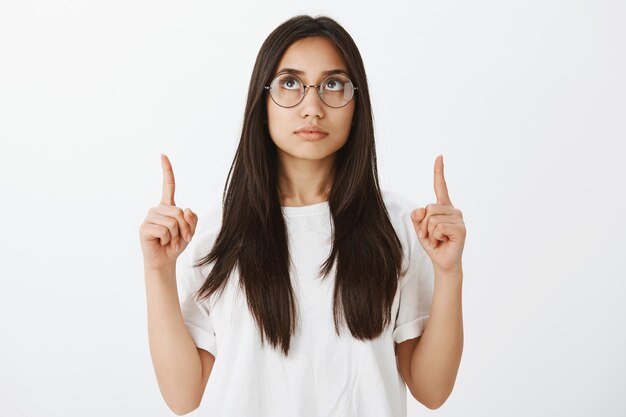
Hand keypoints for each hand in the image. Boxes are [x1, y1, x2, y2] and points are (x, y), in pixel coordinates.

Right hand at [139, 153, 198, 271]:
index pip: (168, 185)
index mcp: (168, 206)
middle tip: (180, 238)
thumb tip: (185, 209)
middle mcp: (157, 209)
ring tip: (169, 240)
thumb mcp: (190, 231)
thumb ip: (192, 219)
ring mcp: (149, 217)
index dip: (166, 170)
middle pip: (179, 211)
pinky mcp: (144, 227)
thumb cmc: (176, 244)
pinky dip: (168, 239)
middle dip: (184, 228)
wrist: (164, 260)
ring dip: (176, 235)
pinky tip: (161, 242)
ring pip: (173, 221)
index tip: (163, 155)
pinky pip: (165, 230)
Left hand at [411, 155, 465, 274]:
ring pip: (432, 218)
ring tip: (436, 239)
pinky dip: (434, 237)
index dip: (439, 171)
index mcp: (443, 207)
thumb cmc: (433, 244)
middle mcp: (453, 210)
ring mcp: (458, 218)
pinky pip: (438, 227)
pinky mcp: (460, 228)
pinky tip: (442, 241)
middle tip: (429, 236)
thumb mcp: (420, 228)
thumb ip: (417, 217)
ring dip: (428, 232)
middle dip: (422, 224)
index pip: (440, 186)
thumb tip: (421, 209)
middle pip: (428, 207)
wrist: (442, 262)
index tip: (439, 156)